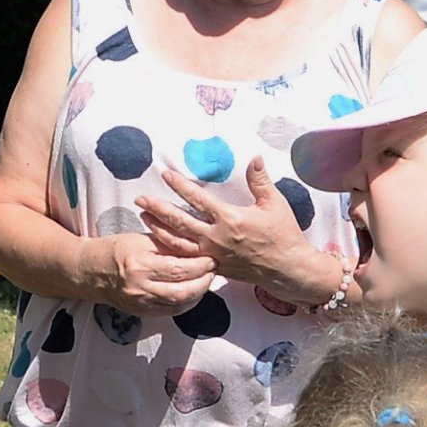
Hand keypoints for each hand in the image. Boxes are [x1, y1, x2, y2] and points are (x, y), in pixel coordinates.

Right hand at [79, 230, 217, 316]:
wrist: (90, 271)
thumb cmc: (116, 249)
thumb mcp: (141, 239)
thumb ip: (169, 245)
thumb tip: (197, 248)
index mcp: (140, 265)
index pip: (179, 268)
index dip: (200, 265)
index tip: (212, 257)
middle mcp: (140, 288)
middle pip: (183, 290)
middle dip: (204, 281)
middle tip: (214, 270)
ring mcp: (140, 303)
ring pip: (179, 305)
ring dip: (199, 294)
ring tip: (207, 280)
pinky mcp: (141, 313)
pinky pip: (171, 312)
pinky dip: (187, 304)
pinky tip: (194, 293)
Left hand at [139, 156, 340, 303]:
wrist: (287, 269)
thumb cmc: (283, 234)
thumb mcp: (274, 203)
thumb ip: (260, 180)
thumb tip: (255, 157)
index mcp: (230, 220)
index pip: (198, 200)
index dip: (180, 186)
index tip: (166, 175)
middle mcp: (217, 238)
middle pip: (180, 222)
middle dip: (157, 209)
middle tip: (140, 199)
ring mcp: (213, 255)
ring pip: (178, 243)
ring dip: (159, 230)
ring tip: (143, 218)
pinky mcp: (214, 267)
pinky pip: (187, 259)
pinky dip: (171, 251)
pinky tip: (160, 243)